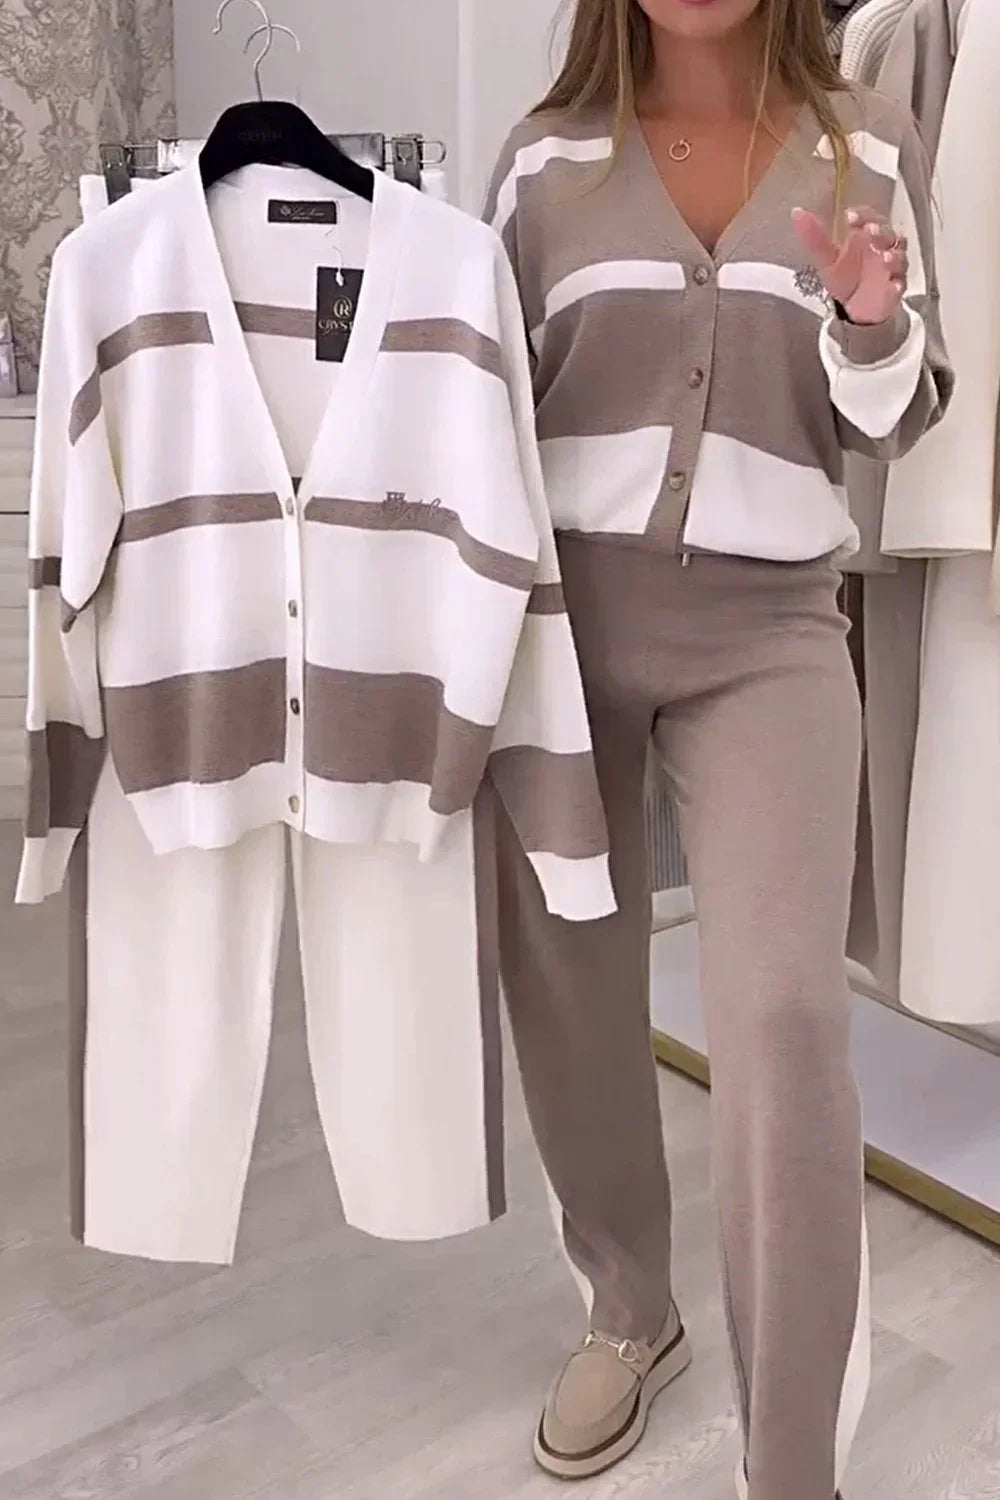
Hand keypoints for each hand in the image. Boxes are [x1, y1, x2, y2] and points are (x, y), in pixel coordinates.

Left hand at [791, 205, 907, 325]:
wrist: (855, 308)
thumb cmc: (845, 277)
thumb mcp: (826, 259)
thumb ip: (815, 237)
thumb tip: (796, 212)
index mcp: (866, 235)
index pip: (869, 217)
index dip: (862, 215)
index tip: (849, 216)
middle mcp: (883, 247)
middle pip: (889, 233)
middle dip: (880, 230)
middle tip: (869, 230)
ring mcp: (892, 267)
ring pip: (899, 256)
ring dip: (893, 256)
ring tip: (883, 258)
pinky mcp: (896, 288)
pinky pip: (900, 284)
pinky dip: (898, 284)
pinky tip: (893, 285)